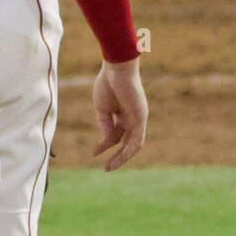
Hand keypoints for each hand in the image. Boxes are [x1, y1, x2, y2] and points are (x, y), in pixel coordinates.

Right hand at [92, 56, 147, 171]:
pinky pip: (137, 139)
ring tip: (110, 167)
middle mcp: (132, 118)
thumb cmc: (108, 82)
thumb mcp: (102, 108)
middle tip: (106, 168)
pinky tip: (120, 157)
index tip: (94, 153)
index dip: (104, 145)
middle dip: (117, 156)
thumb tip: (107, 142)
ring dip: (123, 157)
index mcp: (122, 114)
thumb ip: (105, 125)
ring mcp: (138, 118)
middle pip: (126, 142)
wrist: (116, 67)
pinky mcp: (141, 117)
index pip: (115, 135)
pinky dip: (129, 150)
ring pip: (133, 144)